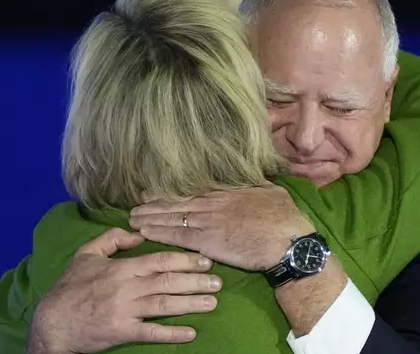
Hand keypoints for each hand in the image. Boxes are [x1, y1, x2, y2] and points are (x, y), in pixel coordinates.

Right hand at [28, 228, 222, 353]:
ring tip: (212, 302)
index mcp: (121, 268)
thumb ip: (112, 240)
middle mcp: (126, 288)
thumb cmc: (70, 287)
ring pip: (163, 305)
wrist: (51, 323)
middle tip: (218, 281)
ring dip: (190, 303)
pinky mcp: (121, 332)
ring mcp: (124, 311)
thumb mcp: (86, 254)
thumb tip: (137, 234)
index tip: (205, 259)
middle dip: (195, 280)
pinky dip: (170, 333)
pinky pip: (150, 333)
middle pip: (167, 281)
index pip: (159, 260)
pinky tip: (190, 332)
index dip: (185, 258)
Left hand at [129, 183, 314, 270]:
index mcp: (225, 193)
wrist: (287, 241)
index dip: (168, 193)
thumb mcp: (271, 192)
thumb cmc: (284, 217)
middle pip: (175, 203)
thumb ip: (257, 185)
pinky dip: (158, 234)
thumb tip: (256, 177)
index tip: (152, 192)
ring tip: (132, 219)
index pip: (189, 191)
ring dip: (150, 219)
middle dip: (152, 205)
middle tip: (134, 207)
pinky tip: (144, 233)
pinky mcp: (207, 242)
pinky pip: (176, 236)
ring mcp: (207, 222)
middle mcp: (211, 204)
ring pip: (171, 218)